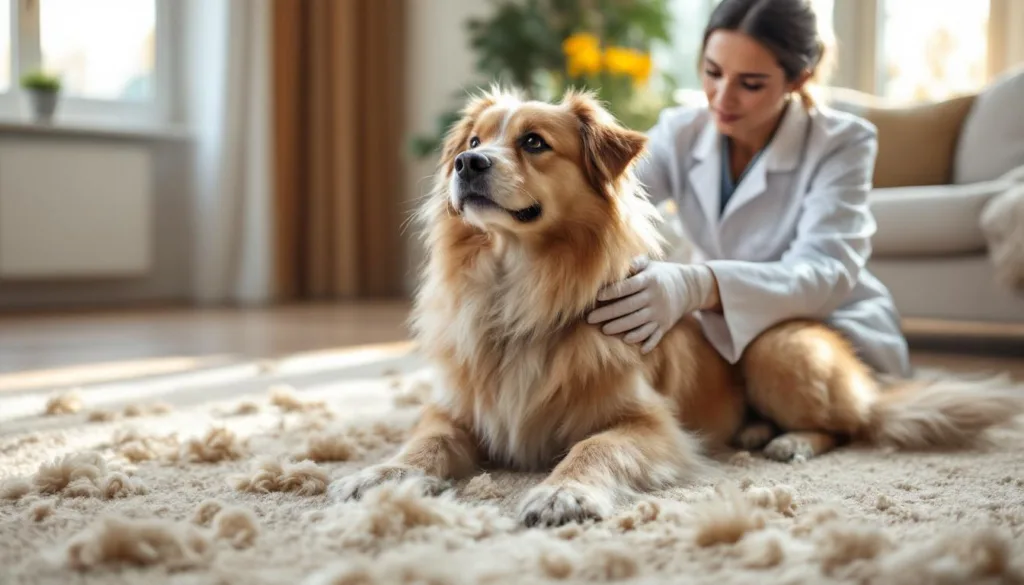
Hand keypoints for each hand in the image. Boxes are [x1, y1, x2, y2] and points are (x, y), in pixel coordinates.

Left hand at [587, 256, 716, 352]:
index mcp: (650, 280)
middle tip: (590, 319)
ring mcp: (660, 313)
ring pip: (638, 323)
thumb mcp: (649, 265)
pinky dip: (643, 341)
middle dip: (608, 313)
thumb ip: (633, 264)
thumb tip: (613, 261)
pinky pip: (653, 336)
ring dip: (620, 328)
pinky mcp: (665, 325)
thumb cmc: (659, 274)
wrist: (688, 287)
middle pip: (629, 307)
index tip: (596, 296)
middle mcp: (655, 297)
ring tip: (604, 330)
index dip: (612, 292)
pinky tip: (628, 342)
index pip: (628, 287)